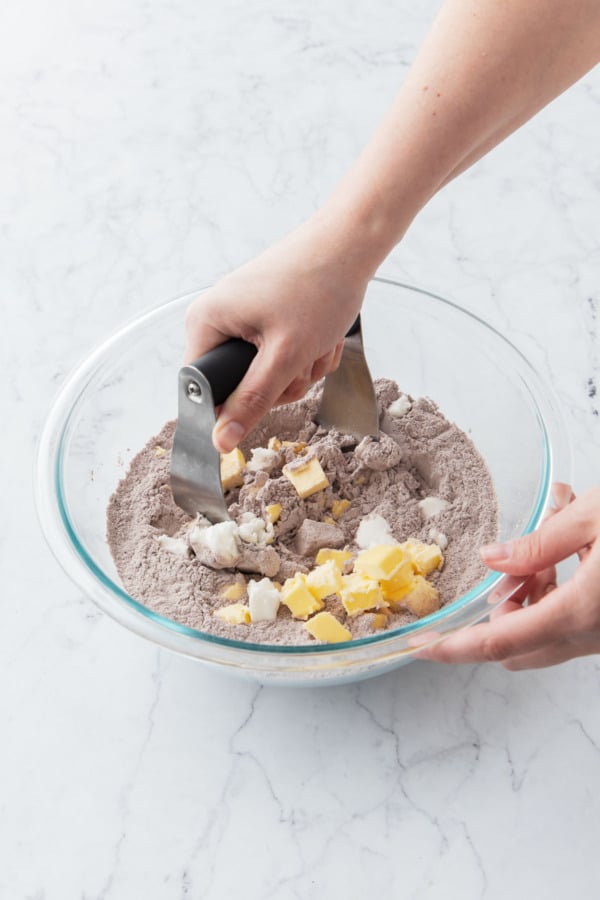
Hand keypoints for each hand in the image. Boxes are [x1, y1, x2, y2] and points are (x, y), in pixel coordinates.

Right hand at [184, 217, 369, 451]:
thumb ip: (252, 401)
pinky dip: (307, 352)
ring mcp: (243, 317)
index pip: (202, 388)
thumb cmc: (317, 287)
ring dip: (300, 368)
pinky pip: (282, 356)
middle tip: (303, 359)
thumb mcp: (285, 355)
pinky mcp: (266, 317)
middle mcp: (217, 318)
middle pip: (239, 385)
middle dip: (280, 383)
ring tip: (318, 340)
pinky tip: (322, 333)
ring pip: (267, 375)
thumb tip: (220, 441)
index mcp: (206, 322)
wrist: (350, 242)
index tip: (268, 396)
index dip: (234, 404)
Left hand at [417, 484, 599, 669]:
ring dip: (529, 599)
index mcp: (580, 612)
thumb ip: (538, 543)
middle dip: (496, 612)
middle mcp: (592, 635)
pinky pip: (568, 624)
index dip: (452, 646)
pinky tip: (563, 556)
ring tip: (544, 549)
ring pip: (543, 634)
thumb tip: (492, 559)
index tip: (418, 644)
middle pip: (517, 647)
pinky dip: (554, 597)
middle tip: (502, 568)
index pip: (500, 641)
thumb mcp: (593, 519)